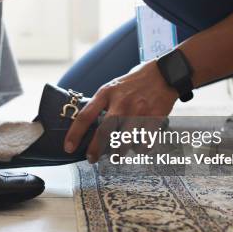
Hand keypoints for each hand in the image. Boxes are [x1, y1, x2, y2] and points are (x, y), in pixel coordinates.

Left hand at [63, 61, 177, 162]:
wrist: (164, 73)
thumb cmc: (134, 82)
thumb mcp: (113, 87)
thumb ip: (102, 104)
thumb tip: (88, 126)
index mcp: (106, 93)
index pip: (85, 116)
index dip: (75, 134)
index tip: (68, 147)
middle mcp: (121, 102)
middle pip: (104, 132)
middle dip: (95, 149)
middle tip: (91, 158)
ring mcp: (139, 111)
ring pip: (124, 141)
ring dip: (118, 153)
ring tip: (116, 156)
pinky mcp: (155, 118)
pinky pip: (144, 143)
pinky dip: (140, 149)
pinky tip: (138, 147)